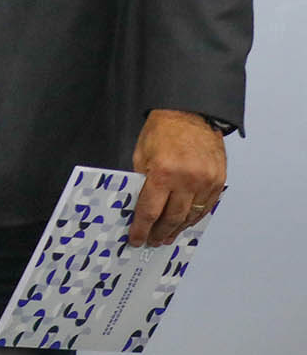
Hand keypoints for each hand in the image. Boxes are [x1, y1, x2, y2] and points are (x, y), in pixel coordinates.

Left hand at [128, 108, 227, 245]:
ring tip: (167, 237)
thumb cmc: (162, 131)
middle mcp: (187, 180)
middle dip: (159, 232)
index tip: (136, 239)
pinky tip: (185, 224)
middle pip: (172, 217)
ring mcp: (205, 182)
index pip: (150, 210)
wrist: (190, 113)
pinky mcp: (218, 180)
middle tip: (152, 241)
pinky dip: (195, 218)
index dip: (141, 228)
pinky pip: (206, 207)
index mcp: (163, 173)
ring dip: (178, 229)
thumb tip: (139, 206)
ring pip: (191, 216)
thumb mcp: (142, 155)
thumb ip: (142, 182)